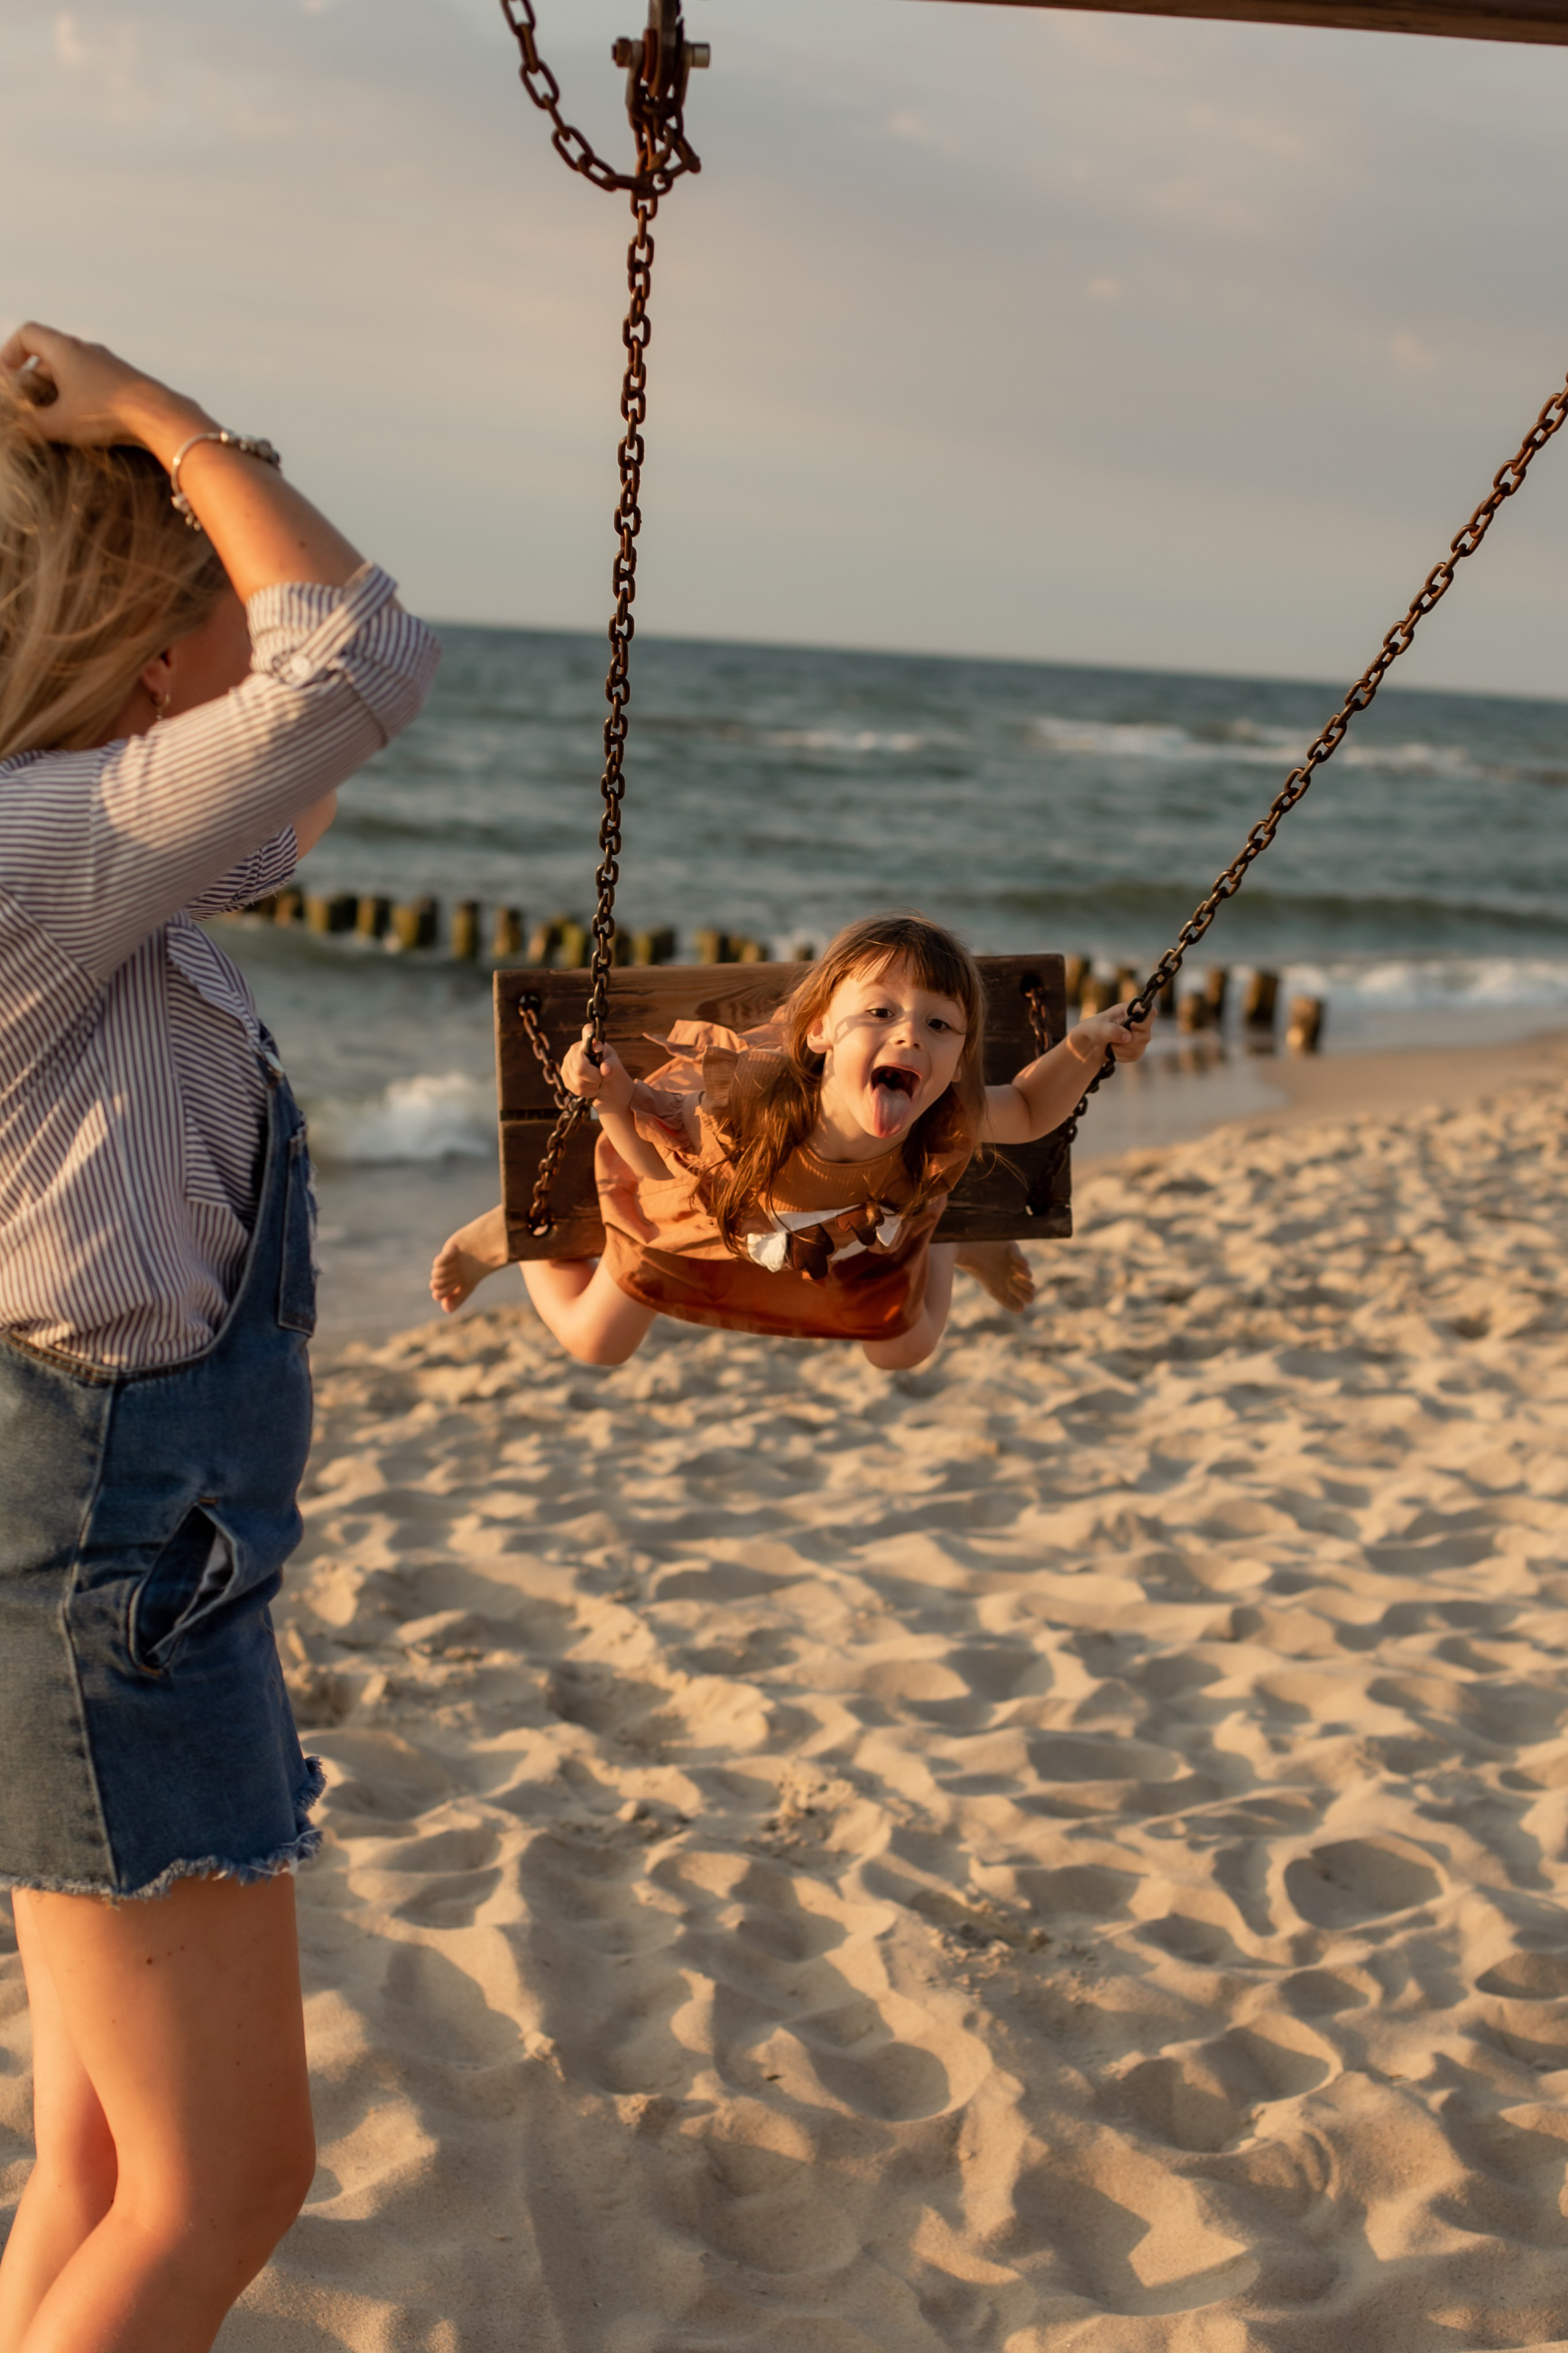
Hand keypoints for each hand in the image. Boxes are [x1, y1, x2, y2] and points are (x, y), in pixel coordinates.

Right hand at [0, 323, 206, 459]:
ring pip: (72, 368)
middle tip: (28, 404)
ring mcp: (107, 362)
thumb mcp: (59, 423)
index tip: (7, 378)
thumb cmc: (105, 413)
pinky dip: (79, 394)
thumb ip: (31, 425)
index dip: (10, 352)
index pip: (27, 333)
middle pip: (48, 353)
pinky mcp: (124, 378)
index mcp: (64, 348)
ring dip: (57, 388)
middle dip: (32, 378)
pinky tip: (84, 420)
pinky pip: (92, 380)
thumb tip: (16, 430)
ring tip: (54, 416)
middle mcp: (86, 348)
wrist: (159, 415)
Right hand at [561, 1030, 634, 1111]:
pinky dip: (588, 1091)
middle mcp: (574, 1049)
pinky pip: (576, 1089)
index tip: (599, 1048)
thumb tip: (605, 1070)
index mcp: (588, 1041)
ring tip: (597, 1081)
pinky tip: (591, 1086)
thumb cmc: (608, 1065)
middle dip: (595, 1077)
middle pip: (580, 1067)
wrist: (601, 1079)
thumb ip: (612, 1065)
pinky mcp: (564, 1076)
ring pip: (579, 1082)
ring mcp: (567, 1062)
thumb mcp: (614, 1064)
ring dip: (593, 1086)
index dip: (592, 1039)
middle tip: (601, 1077)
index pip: (587, 1031)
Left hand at [1072, 1003, 1154, 1065]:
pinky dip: (1123, 1056)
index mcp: (1129, 1010)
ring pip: (1141, 1047)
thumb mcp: (1098, 1027)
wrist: (1089, 1044)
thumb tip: (1128, 1037)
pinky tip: (1114, 1052)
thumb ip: (1112, 1030)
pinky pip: (1136, 1055)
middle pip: (1146, 1035)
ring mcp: (1139, 1035)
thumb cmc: (1093, 1029)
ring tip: (1111, 1045)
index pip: (1149, 1011)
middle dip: (1129, 1042)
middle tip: (1113, 1041)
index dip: (1144, 1021)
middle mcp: (1138, 1022)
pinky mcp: (1137, 1048)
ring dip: (1123, 1050)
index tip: (1132, 1026)